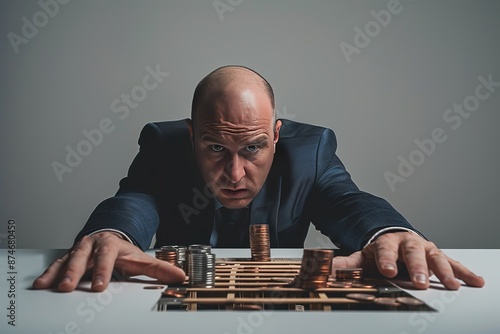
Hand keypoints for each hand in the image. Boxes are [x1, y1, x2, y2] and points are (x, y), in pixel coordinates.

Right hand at [32, 232, 185, 291]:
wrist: (109, 235)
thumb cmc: (124, 251)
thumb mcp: (142, 258)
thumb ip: (160, 269)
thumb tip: (180, 276)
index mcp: (110, 245)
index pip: (106, 257)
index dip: (102, 271)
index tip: (98, 286)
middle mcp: (92, 246)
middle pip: (82, 258)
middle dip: (74, 272)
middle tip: (68, 287)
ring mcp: (79, 251)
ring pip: (66, 260)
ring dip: (58, 273)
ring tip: (49, 286)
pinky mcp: (68, 257)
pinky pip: (56, 264)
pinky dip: (48, 274)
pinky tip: (41, 284)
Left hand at [332, 231, 484, 289]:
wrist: (396, 237)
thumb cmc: (380, 250)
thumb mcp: (362, 256)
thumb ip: (346, 264)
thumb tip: (326, 270)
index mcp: (387, 243)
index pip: (384, 250)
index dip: (385, 260)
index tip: (385, 270)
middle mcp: (408, 243)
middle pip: (413, 253)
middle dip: (417, 267)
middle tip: (419, 280)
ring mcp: (425, 248)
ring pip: (435, 257)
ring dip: (444, 271)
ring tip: (451, 284)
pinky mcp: (438, 255)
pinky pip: (452, 263)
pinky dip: (463, 271)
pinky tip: (475, 281)